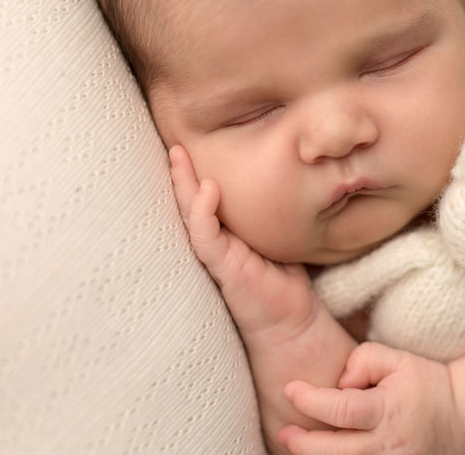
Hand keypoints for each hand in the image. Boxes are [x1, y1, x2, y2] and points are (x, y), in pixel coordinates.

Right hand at [169, 145, 316, 337]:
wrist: (291, 320)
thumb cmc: (282, 278)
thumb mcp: (276, 238)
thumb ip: (268, 214)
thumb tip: (285, 175)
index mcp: (224, 234)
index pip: (202, 199)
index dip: (193, 173)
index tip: (189, 144)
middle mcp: (213, 242)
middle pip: (188, 203)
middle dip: (179, 173)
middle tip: (173, 144)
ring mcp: (214, 255)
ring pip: (190, 215)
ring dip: (183, 185)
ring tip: (178, 155)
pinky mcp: (222, 268)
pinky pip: (206, 237)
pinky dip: (204, 212)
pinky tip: (208, 189)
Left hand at [278, 342, 464, 454]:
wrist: (461, 416)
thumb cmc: (424, 384)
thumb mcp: (398, 359)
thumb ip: (363, 360)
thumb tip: (338, 383)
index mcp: (388, 410)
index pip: (340, 409)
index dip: (309, 401)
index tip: (291, 389)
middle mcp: (388, 444)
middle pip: (333, 451)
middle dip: (302, 443)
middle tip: (285, 432)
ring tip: (299, 445)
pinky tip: (323, 453)